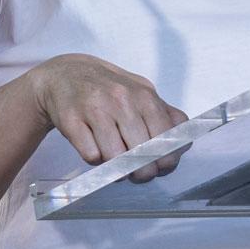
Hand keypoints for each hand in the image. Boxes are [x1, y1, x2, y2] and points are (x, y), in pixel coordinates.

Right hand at [31, 54, 189, 181]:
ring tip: (116, 161)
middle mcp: (121, 99)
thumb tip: (183, 143)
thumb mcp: (141, 93)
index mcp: (144, 96)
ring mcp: (95, 108)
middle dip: (142, 172)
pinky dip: (95, 160)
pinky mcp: (71, 120)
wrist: (66, 75)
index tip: (161, 168)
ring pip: (114, 157)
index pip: (165, 138)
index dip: (166, 161)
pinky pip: (91, 155)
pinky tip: (94, 147)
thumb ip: (165, 115)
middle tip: (137, 173)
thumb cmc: (109, 89)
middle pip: (141, 153)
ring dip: (117, 168)